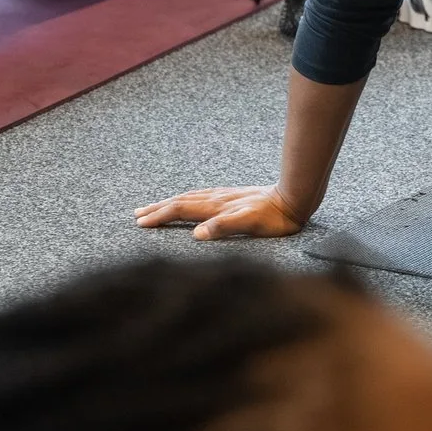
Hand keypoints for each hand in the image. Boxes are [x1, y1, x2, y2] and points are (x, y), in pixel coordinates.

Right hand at [134, 185, 308, 240]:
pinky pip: (200, 197)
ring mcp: (223, 196)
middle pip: (180, 201)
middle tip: (137, 214)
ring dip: (170, 203)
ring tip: (155, 207)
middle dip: (158, 208)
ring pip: (190, 198)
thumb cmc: (274, 217)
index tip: (140, 223)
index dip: (160, 216)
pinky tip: (189, 202)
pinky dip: (186, 200)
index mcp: (216, 206)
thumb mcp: (250, 224)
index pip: (181, 209)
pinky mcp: (232, 197)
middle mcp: (216, 199)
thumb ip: (223, 227)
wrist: (294, 198)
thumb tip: (197, 234)